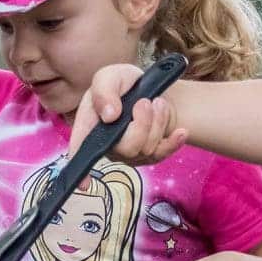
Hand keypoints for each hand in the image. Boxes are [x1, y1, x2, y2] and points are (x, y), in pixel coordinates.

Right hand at [68, 64, 187, 165]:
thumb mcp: (110, 76)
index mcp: (91, 124)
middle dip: (142, 123)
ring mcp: (130, 151)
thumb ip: (104, 91)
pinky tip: (181, 132)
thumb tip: (109, 115)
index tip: (83, 185)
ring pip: (147, 148)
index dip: (80, 169)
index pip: (82, 148)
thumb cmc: (123, 83)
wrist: (150, 86)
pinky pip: (163, 154)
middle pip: (126, 148)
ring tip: (157, 103)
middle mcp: (108, 143)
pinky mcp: (150, 153)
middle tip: (145, 102)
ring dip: (158, 122)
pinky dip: (174, 142)